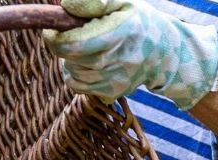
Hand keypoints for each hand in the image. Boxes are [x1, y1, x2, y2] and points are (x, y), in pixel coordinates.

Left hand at [42, 0, 217, 109]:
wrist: (165, 53)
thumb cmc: (138, 22)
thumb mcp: (123, 2)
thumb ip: (95, 1)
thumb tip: (66, 5)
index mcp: (122, 32)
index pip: (74, 43)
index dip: (55, 37)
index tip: (52, 28)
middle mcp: (119, 60)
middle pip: (70, 58)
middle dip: (65, 45)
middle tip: (75, 34)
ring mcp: (116, 80)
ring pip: (72, 73)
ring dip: (71, 60)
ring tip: (88, 48)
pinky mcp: (111, 93)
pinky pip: (79, 85)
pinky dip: (77, 74)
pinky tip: (91, 63)